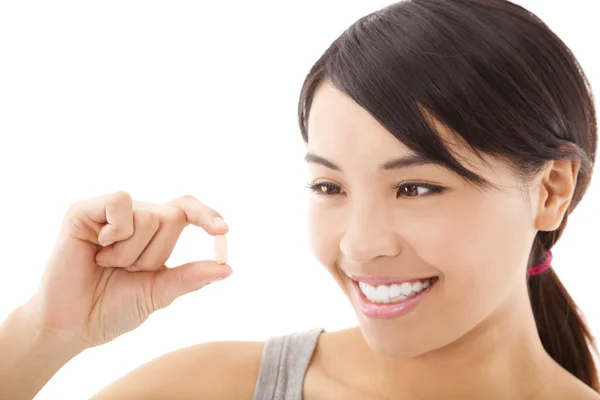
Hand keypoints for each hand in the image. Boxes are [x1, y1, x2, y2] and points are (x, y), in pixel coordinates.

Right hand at [24, 192, 231, 347]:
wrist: (72, 325)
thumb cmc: (112, 308)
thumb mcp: (158, 292)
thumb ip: (189, 277)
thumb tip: (227, 268)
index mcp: (155, 233)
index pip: (187, 210)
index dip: (206, 215)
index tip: (223, 231)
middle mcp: (136, 217)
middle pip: (173, 216)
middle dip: (156, 254)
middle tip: (128, 271)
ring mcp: (110, 213)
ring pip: (149, 215)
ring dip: (131, 253)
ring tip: (107, 264)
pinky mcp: (84, 211)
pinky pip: (120, 202)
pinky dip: (116, 231)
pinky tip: (98, 246)